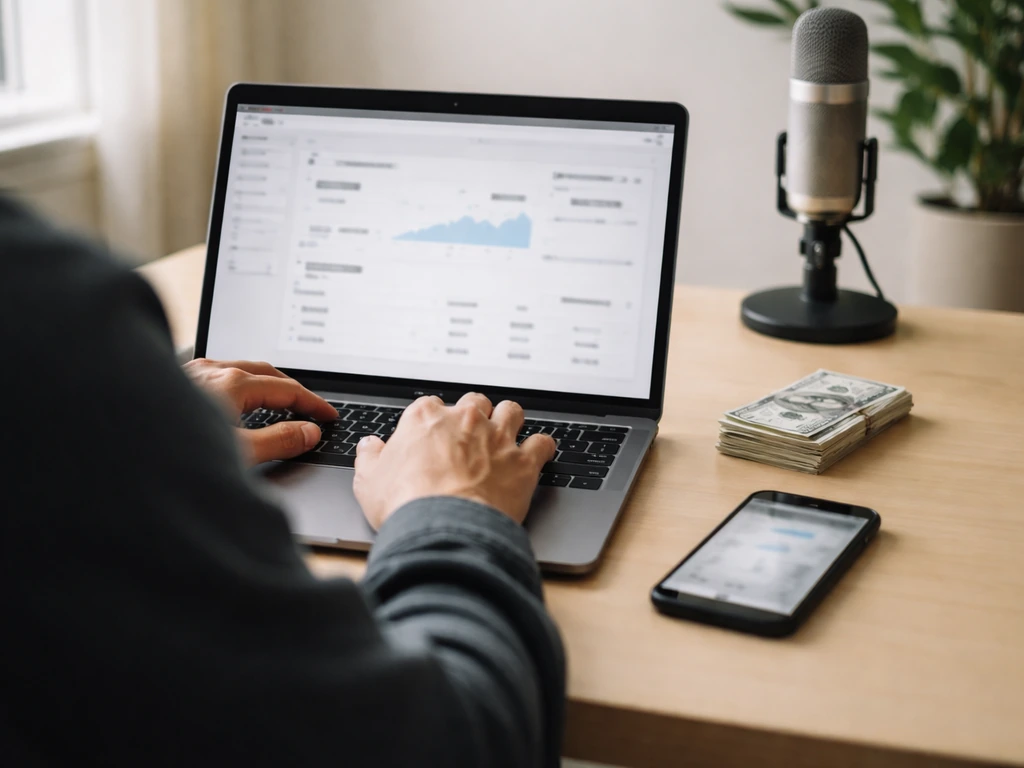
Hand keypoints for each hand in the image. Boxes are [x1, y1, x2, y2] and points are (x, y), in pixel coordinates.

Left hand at [183, 358, 336, 463]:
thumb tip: (308, 432)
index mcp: (231, 383)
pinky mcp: (171, 381)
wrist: (111, 451)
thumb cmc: (168, 457)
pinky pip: (213, 374)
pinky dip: (235, 383)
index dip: (313, 403)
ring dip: (261, 383)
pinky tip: (230, 401)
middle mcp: (210, 370)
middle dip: (290, 387)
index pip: (286, 388)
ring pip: (236, 368)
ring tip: (275, 402)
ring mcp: (188, 372)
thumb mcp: (238, 454)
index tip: (328, 415)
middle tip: (308, 406)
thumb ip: (279, 441)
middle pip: (264, 371)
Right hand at [353, 393, 556, 529]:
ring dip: (510, 420)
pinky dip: (542, 448)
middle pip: (475, 402)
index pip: (430, 406)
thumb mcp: (368, 481)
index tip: (433, 436)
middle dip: (474, 416)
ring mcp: (497, 437)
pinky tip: (539, 454)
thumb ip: (369, 458)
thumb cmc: (406, 503)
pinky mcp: (523, 461)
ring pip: (511, 411)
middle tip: (470, 436)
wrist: (443, 526)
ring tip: (507, 434)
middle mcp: (465, 420)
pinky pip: (542, 443)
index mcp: (425, 418)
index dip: (433, 421)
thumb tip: (368, 447)